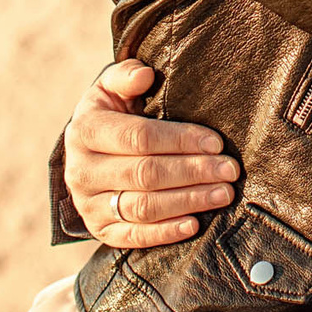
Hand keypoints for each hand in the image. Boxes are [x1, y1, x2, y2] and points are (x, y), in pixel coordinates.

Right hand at [61, 60, 237, 248]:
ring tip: (223, 194)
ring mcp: (88, 204)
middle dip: (193, 172)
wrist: (86, 154)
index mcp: (85, 130)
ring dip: (188, 201)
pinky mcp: (99, 229)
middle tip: (229, 170)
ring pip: (143, 207)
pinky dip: (165, 233)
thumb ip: (126, 75)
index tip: (216, 143)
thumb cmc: (111, 114)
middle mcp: (81, 170)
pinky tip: (194, 224)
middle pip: (145, 174)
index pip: (139, 137)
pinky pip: (133, 236)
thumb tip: (144, 75)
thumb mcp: (111, 88)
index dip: (180, 140)